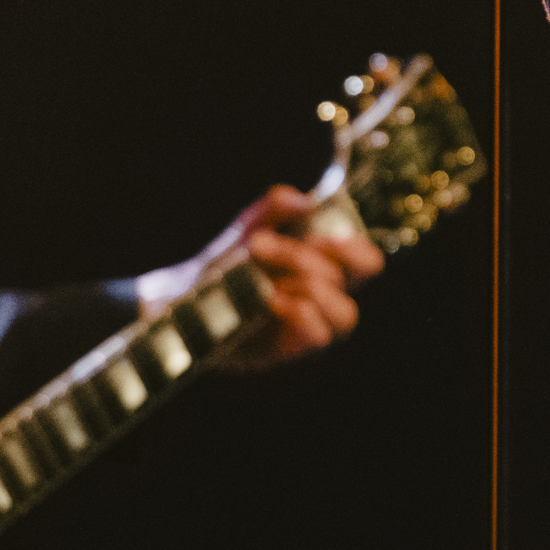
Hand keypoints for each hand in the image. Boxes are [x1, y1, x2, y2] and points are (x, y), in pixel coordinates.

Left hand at [137, 182, 385, 368]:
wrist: (183, 297)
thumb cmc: (225, 262)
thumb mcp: (249, 226)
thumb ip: (275, 206)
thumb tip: (303, 200)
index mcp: (323, 267)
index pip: (366, 262)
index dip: (357, 248)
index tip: (326, 234)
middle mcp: (324, 298)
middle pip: (354, 280)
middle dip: (306, 256)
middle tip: (260, 244)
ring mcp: (309, 326)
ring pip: (345, 312)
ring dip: (306, 283)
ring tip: (264, 277)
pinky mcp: (290, 349)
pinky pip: (318, 334)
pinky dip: (297, 310)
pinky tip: (268, 300)